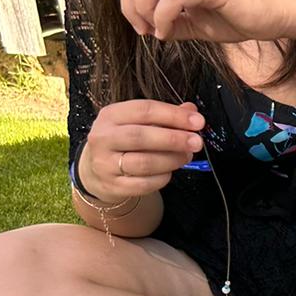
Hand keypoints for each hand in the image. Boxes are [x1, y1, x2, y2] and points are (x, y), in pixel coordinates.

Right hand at [77, 98, 204, 201]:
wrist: (97, 171)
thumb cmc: (124, 141)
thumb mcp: (138, 122)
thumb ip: (165, 116)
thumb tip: (192, 110)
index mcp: (111, 115)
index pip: (144, 110)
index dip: (174, 115)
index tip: (198, 121)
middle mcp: (104, 137)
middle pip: (141, 136)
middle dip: (174, 139)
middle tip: (197, 142)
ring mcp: (105, 163)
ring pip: (144, 163)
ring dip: (171, 160)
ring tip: (186, 156)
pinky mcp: (113, 186)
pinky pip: (144, 184)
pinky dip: (162, 178)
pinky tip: (170, 172)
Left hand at [101, 0, 289, 43]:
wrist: (273, 14)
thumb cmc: (239, 16)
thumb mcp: (196, 22)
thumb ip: (172, 20)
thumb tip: (151, 29)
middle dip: (126, 3)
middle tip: (141, 29)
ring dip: (142, 10)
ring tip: (155, 32)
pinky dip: (162, 19)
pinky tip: (169, 35)